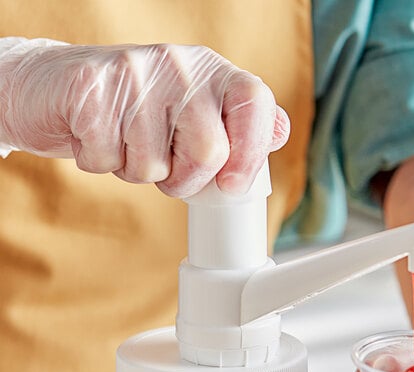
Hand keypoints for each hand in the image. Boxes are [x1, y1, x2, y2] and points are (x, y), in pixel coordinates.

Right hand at [0, 38, 288, 196]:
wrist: (54, 88)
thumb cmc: (134, 114)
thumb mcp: (191, 115)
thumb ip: (235, 128)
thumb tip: (279, 132)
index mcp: (213, 74)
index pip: (255, 103)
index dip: (252, 151)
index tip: (232, 185)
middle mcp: (180, 65)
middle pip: (208, 150)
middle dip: (184, 179)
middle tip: (165, 166)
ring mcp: (134, 73)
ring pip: (154, 166)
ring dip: (136, 171)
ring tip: (124, 141)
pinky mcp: (91, 89)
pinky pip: (108, 162)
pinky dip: (100, 164)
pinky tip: (96, 136)